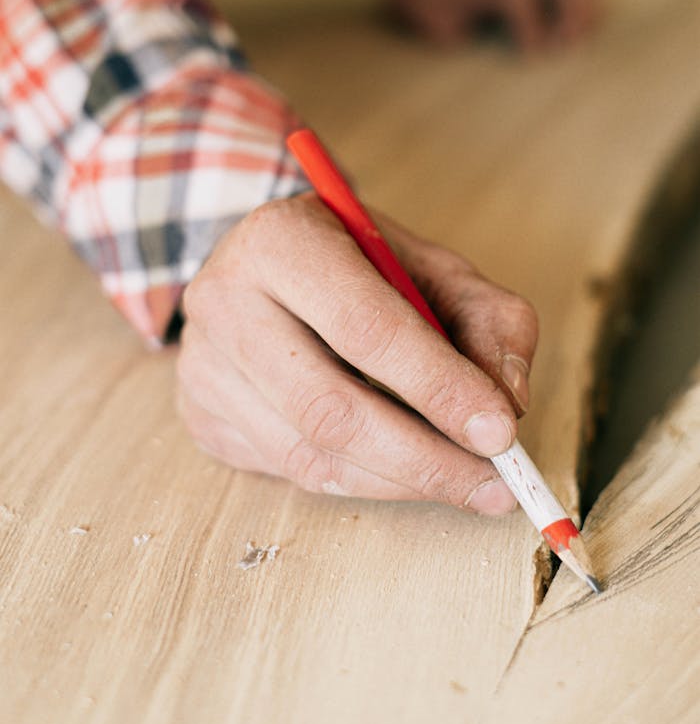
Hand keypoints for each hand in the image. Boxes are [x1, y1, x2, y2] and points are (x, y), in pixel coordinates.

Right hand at [176, 193, 537, 513]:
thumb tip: (506, 402)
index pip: (366, 327)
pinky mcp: (201, 416)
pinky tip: (402, 470)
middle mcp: (224, 300)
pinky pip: (290, 471)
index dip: (438, 386)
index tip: (501, 431)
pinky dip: (360, 481)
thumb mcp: (433, 265)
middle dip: (425, 458)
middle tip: (494, 483)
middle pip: (330, 407)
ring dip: (400, 482)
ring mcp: (202, 364)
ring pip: (310, 454)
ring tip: (464, 483)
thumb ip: (488, 321)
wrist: (270, 266)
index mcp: (280, 239)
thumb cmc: (359, 263)